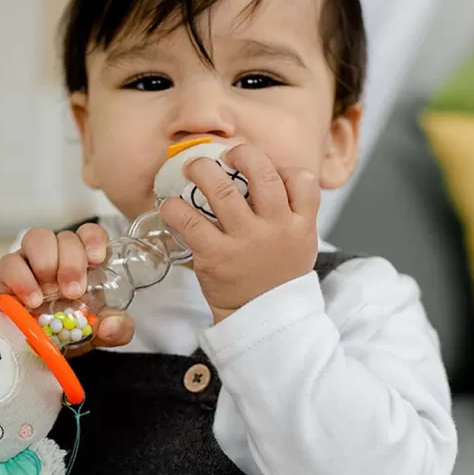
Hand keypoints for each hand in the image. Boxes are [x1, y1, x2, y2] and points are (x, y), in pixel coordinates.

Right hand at [0, 225, 134, 352]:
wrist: (38, 351)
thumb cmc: (70, 332)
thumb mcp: (101, 333)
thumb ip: (116, 329)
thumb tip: (111, 326)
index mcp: (83, 262)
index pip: (89, 234)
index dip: (93, 239)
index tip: (97, 259)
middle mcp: (57, 256)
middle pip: (64, 236)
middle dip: (71, 261)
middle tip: (74, 291)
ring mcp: (30, 262)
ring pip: (36, 238)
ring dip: (46, 262)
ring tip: (50, 293)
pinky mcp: (6, 276)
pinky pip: (9, 263)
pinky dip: (21, 278)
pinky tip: (32, 299)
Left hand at [160, 143, 319, 323]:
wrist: (261, 320)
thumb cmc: (276, 278)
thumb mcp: (300, 245)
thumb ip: (291, 213)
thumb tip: (265, 175)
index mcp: (300, 226)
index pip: (303, 181)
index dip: (284, 167)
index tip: (267, 168)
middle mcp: (275, 229)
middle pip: (262, 174)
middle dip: (242, 154)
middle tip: (225, 155)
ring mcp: (245, 242)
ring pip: (223, 191)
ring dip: (203, 170)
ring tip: (192, 167)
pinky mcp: (216, 256)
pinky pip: (191, 221)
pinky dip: (175, 208)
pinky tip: (170, 205)